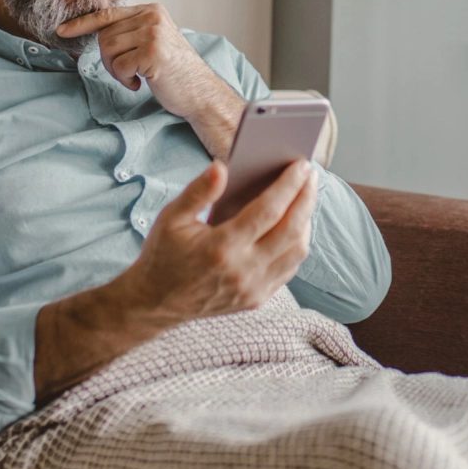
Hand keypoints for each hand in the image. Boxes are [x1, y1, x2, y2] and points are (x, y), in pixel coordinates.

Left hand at [57, 3, 242, 155]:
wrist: (201, 92)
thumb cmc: (175, 72)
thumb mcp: (153, 42)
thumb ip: (131, 32)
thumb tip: (97, 33)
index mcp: (151, 10)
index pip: (108, 14)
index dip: (82, 24)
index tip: (62, 31)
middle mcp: (152, 17)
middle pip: (104, 36)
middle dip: (108, 60)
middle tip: (127, 73)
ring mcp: (153, 33)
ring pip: (108, 50)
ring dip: (117, 70)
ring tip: (136, 77)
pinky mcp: (152, 52)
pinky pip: (120, 66)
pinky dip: (126, 79)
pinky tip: (142, 82)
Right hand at [122, 159, 317, 323]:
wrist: (155, 303)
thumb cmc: (164, 255)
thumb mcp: (171, 218)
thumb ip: (199, 192)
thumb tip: (223, 167)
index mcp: (221, 247)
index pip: (268, 210)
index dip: (289, 185)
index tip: (301, 165)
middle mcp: (242, 271)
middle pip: (291, 230)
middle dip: (306, 198)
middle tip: (311, 175)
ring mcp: (252, 289)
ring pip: (296, 251)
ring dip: (306, 221)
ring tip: (305, 197)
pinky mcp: (257, 300)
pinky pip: (289, 269)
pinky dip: (297, 244)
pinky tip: (295, 225)